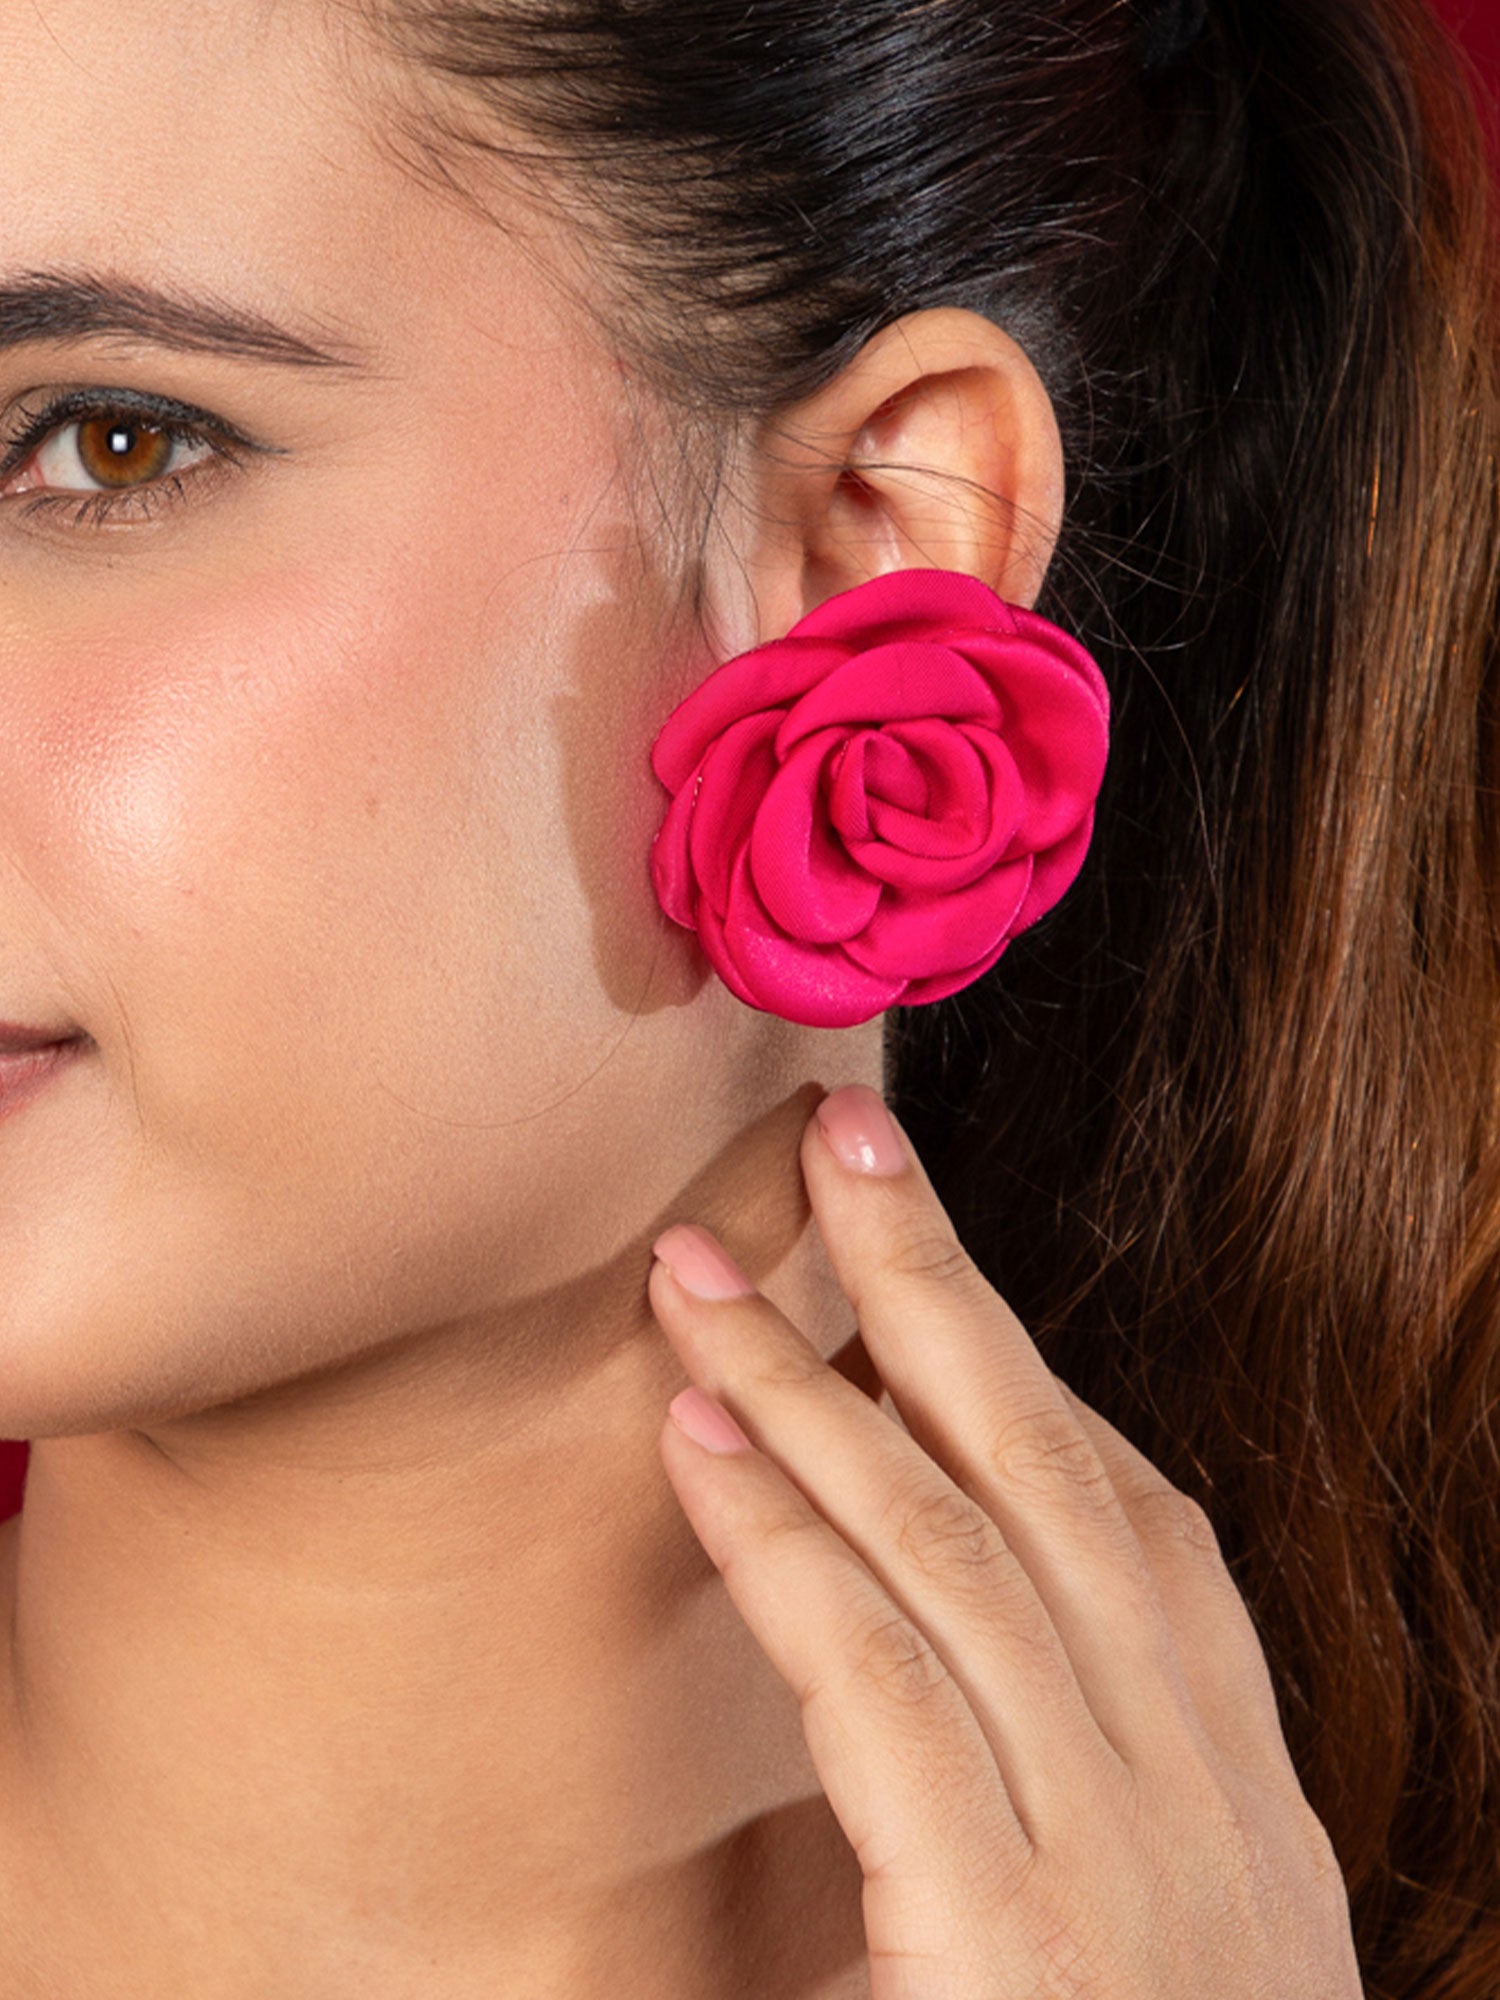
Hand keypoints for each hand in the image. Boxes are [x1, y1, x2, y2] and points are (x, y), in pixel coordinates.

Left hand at [649, 1083, 1364, 1998]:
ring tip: (697, 1276)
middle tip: (840, 1139)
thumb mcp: (1135, 1954)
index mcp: (1229, 1787)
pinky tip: (699, 1441)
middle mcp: (1191, 1785)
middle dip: (943, 1289)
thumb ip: (1035, 1809)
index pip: (1135, 1521)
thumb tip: (911, 1670)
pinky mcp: (1013, 1936)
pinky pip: (883, 1683)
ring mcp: (1116, 1854)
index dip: (1026, 1372)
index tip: (918, 1260)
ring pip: (955, 1549)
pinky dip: (789, 1545)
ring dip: (819, 1391)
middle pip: (1053, 1471)